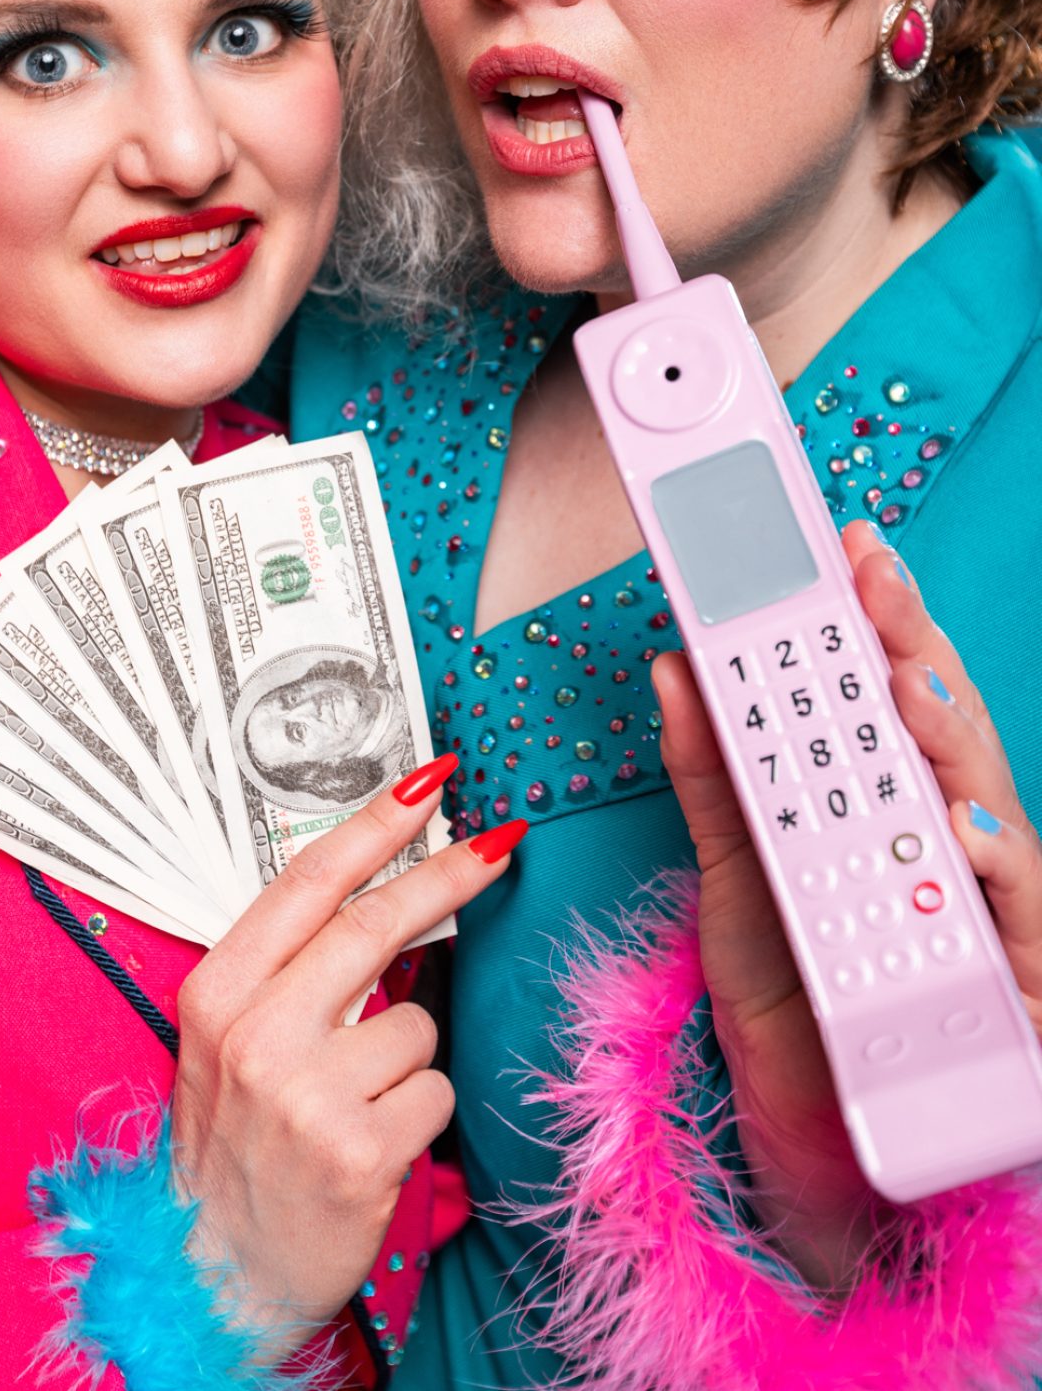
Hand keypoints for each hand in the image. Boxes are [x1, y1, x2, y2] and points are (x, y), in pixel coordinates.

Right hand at [171, 756, 522, 1356]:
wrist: (212, 1276)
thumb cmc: (232, 1147)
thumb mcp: (227, 1044)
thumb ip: (288, 974)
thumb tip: (388, 904)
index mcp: (215, 994)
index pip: (307, 884)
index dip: (375, 825)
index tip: (428, 782)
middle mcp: (255, 1035)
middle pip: (375, 925)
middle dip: (448, 876)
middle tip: (501, 844)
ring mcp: (306, 1095)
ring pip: (415, 1024)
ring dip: (406, 1058)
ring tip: (356, 1104)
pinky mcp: (360, 1152)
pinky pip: (433, 1090)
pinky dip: (418, 1113)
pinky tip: (374, 1144)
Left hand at [653, 520, 1041, 1286]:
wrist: (807, 1137)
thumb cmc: (790, 996)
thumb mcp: (732, 875)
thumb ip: (710, 776)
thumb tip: (671, 667)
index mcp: (887, 802)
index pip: (890, 693)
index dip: (875, 614)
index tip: (846, 542)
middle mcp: (949, 843)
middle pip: (944, 732)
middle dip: (912, 649)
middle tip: (875, 586)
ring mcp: (987, 911)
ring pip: (991, 807)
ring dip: (952, 742)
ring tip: (908, 692)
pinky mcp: (1015, 990)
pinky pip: (1019, 924)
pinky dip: (998, 874)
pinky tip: (965, 834)